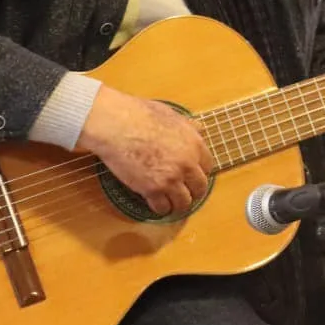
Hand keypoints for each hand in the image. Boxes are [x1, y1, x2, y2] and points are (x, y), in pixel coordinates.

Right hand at [76, 87, 212, 216]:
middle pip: (200, 188)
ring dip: (178, 205)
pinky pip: (162, 208)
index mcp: (194, 144)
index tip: (193, 175)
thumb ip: (187, 126)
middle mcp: (187, 164)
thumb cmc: (139, 114)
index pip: (208, 166)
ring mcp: (171, 179)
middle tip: (185, 193)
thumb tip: (198, 129)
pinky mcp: (152, 189)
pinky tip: (156, 205)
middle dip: (193, 192)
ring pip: (184, 203)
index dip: (199, 172)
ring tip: (172, 204)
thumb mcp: (171, 114)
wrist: (116, 124)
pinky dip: (160, 209)